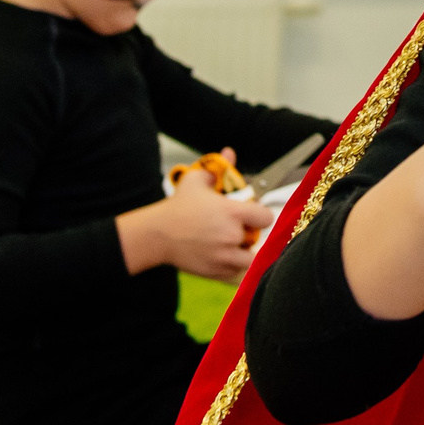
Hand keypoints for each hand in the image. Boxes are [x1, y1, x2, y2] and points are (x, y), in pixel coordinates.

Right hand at [117, 164, 267, 281]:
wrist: (157, 234)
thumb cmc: (178, 206)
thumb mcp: (196, 180)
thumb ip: (218, 168)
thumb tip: (229, 152)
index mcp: (232, 213)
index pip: (266, 218)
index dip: (260, 216)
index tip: (252, 215)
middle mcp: (232, 236)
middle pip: (256, 238)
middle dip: (248, 233)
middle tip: (233, 228)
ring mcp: (224, 257)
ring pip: (249, 258)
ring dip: (242, 251)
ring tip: (228, 243)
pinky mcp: (216, 272)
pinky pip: (235, 271)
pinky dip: (231, 265)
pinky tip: (219, 253)